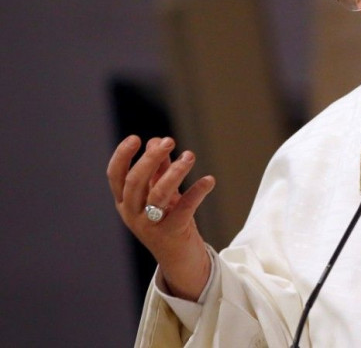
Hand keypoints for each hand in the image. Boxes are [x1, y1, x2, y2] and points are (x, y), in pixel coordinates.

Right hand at [106, 135, 215, 300]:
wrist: (180, 259)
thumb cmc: (168, 219)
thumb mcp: (160, 193)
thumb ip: (158, 169)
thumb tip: (157, 141)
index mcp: (125, 202)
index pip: (115, 176)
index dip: (122, 156)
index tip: (136, 138)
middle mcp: (133, 214)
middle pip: (135, 182)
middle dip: (150, 159)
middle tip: (169, 141)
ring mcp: (150, 226)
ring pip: (158, 194)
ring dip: (175, 172)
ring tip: (190, 155)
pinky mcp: (171, 234)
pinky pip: (184, 209)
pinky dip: (197, 192)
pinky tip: (209, 180)